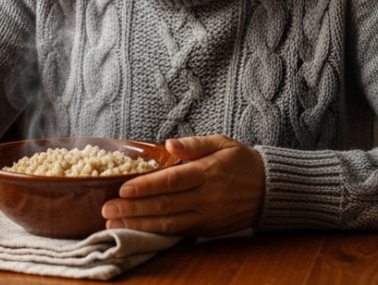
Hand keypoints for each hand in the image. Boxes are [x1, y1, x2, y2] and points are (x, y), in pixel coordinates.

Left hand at [101, 135, 263, 236]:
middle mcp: (207, 197)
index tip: (122, 189)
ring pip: (169, 224)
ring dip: (139, 225)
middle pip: (165, 205)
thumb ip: (195, 144)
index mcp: (208, 172)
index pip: (172, 181)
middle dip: (132, 209)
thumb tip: (169, 143)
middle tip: (106, 210)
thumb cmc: (243, 162)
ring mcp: (208, 217)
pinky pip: (179, 233)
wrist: (271, 189)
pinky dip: (156, 233)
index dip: (145, 187)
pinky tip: (137, 230)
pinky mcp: (209, 230)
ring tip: (114, 224)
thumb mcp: (223, 143)